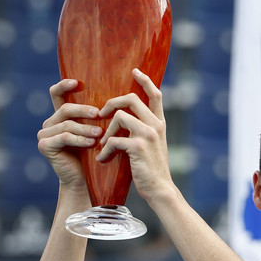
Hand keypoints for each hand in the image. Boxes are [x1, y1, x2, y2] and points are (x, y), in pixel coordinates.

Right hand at [37, 79, 102, 190]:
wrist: (85, 180)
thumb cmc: (94, 155)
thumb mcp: (96, 132)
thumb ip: (96, 116)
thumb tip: (113, 95)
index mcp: (60, 116)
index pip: (57, 94)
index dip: (64, 85)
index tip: (78, 82)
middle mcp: (49, 123)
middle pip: (65, 108)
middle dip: (84, 110)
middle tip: (100, 114)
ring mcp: (44, 134)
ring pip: (67, 124)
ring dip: (85, 128)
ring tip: (100, 133)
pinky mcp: (45, 146)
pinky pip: (64, 137)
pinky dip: (80, 140)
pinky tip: (92, 143)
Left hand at [96, 69, 173, 203]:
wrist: (159, 189)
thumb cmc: (152, 169)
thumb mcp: (152, 145)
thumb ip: (143, 130)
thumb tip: (125, 119)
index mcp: (160, 123)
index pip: (156, 95)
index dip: (145, 81)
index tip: (135, 71)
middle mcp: (156, 125)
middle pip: (131, 99)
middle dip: (112, 103)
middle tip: (101, 114)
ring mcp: (147, 135)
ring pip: (119, 116)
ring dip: (106, 130)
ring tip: (102, 143)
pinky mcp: (137, 147)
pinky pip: (114, 139)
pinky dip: (105, 150)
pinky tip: (103, 159)